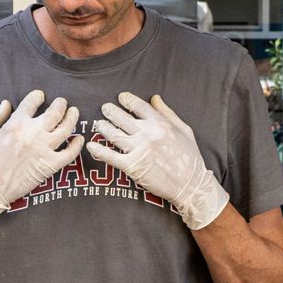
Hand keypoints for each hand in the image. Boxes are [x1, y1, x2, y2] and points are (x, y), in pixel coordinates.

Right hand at [0, 90, 82, 213]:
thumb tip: (7, 103)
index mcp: (16, 123)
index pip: (33, 101)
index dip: (38, 96)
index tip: (41, 96)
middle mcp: (33, 133)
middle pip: (55, 112)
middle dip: (60, 104)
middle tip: (62, 102)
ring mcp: (44, 150)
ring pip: (66, 129)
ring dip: (72, 118)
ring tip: (73, 112)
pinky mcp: (50, 166)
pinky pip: (69, 153)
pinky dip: (76, 145)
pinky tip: (79, 139)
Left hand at [86, 92, 229, 229]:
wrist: (191, 185)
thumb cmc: (190, 158)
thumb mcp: (184, 130)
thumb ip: (167, 112)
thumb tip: (154, 97)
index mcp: (160, 123)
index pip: (138, 105)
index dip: (126, 100)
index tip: (120, 98)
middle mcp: (147, 134)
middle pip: (122, 118)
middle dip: (110, 111)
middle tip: (104, 108)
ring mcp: (139, 150)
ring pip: (114, 134)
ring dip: (103, 127)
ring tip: (97, 124)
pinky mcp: (132, 167)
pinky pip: (111, 156)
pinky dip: (99, 150)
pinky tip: (91, 146)